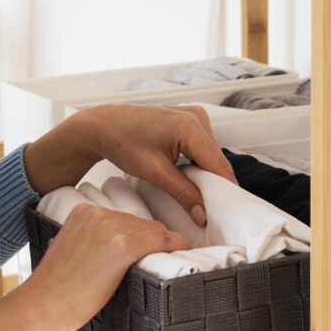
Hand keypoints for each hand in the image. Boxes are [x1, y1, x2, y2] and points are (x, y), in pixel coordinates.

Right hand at [0, 205, 187, 330]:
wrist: (42, 305)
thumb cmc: (53, 290)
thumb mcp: (69, 252)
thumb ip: (89, 243)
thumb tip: (109, 253)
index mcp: (83, 212)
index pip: (125, 219)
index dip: (140, 236)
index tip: (149, 249)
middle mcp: (98, 215)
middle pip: (142, 224)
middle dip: (153, 242)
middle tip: (164, 258)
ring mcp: (111, 229)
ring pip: (155, 232)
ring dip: (165, 246)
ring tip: (173, 260)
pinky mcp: (123, 246)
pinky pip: (163, 240)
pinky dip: (176, 246)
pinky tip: (184, 252)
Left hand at [23, 105, 235, 225]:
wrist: (103, 126)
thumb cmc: (121, 141)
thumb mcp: (155, 173)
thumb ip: (183, 193)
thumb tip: (202, 214)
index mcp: (190, 126)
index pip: (219, 164)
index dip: (225, 191)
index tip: (227, 213)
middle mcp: (196, 117)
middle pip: (217, 160)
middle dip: (215, 185)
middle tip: (210, 210)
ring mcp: (194, 117)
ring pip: (211, 155)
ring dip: (206, 175)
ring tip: (198, 197)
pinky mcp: (189, 121)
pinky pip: (202, 148)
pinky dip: (198, 165)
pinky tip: (189, 179)